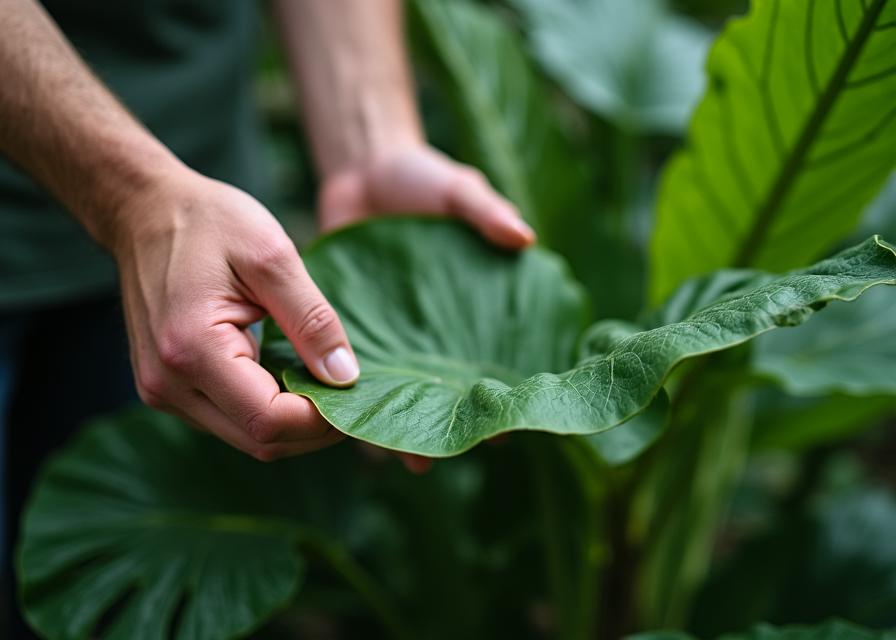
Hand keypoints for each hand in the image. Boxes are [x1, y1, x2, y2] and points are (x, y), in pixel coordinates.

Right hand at [112, 168, 358, 460]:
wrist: (146, 211)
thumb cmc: (209, 222)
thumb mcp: (273, 256)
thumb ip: (312, 320)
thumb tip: (345, 377)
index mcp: (192, 349)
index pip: (268, 420)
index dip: (321, 419)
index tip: (358, 392)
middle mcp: (168, 384)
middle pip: (258, 440)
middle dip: (313, 427)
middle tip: (352, 392)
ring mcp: (162, 391)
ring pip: (246, 436)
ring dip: (292, 420)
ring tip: (325, 381)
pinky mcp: (167, 388)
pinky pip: (229, 418)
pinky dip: (268, 408)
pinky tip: (292, 376)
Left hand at [317, 145, 534, 472]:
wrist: (361, 171)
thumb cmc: (421, 179)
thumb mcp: (458, 188)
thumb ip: (486, 211)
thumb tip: (525, 239)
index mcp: (472, 308)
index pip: (493, 360)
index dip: (498, 395)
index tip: (501, 431)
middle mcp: (434, 332)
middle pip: (443, 389)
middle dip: (441, 425)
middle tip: (436, 457)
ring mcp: (392, 335)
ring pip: (397, 390)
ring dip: (394, 424)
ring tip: (394, 455)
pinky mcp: (351, 328)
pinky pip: (350, 368)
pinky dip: (349, 397)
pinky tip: (344, 426)